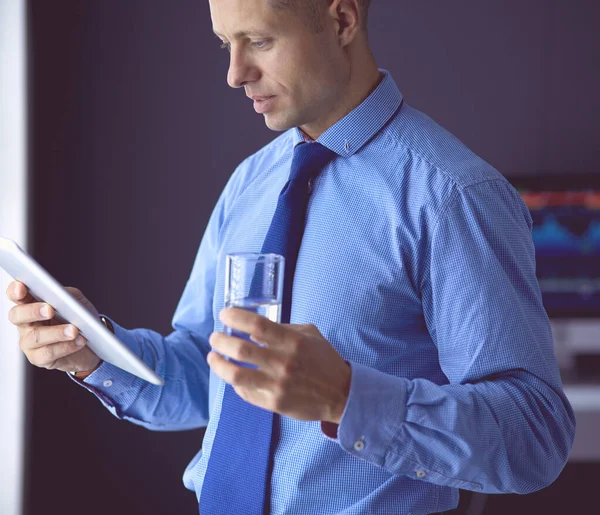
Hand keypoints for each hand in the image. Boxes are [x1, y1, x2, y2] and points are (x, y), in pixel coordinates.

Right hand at [6, 281, 101, 373]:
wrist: (92, 346)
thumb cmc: (81, 321)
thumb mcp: (78, 303)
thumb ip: (68, 295)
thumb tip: (61, 294)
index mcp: (32, 305)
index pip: (17, 296)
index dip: (15, 291)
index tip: (21, 287)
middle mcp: (26, 324)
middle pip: (17, 315)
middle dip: (33, 311)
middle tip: (50, 310)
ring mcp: (30, 342)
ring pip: (36, 336)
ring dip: (57, 332)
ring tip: (74, 330)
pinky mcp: (38, 358)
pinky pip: (48, 353)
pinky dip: (66, 346)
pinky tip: (79, 341)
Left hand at [207, 307, 350, 423]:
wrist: (341, 394)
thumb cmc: (324, 360)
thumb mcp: (310, 334)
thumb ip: (283, 329)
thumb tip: (254, 331)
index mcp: (293, 342)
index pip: (257, 326)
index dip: (236, 318)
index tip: (224, 314)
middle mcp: (283, 363)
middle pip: (240, 349)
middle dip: (220, 341)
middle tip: (214, 337)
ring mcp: (277, 385)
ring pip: (235, 375)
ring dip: (218, 364)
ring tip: (213, 357)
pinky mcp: (274, 404)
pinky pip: (245, 392)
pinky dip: (235, 382)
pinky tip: (233, 376)